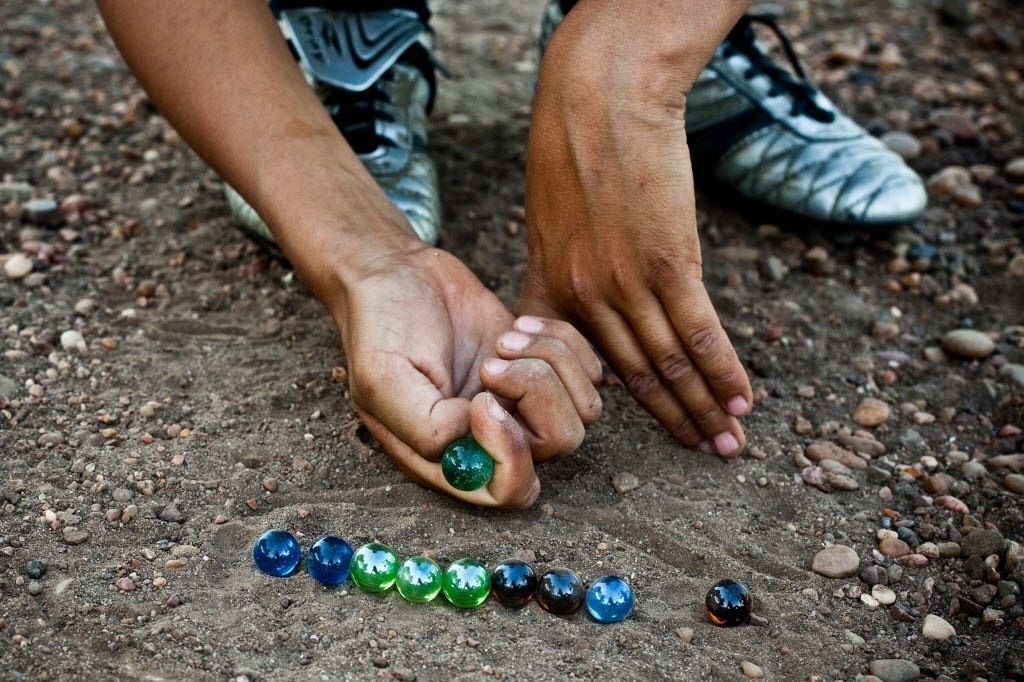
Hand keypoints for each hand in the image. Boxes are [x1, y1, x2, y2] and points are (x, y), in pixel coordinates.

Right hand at [335, 247, 601, 507]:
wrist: (398, 273)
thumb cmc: (381, 327)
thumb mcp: (382, 378)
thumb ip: (425, 425)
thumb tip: (475, 434)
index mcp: (449, 457)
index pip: (508, 489)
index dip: (511, 454)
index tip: (484, 400)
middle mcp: (493, 439)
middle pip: (558, 443)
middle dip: (536, 393)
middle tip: (492, 359)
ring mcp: (524, 404)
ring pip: (583, 408)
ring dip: (550, 362)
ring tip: (505, 338)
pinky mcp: (544, 367)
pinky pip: (589, 371)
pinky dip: (563, 341)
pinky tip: (519, 325)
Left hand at [518, 4, 752, 456]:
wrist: (598, 100)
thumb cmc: (571, 151)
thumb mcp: (547, 221)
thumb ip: (562, 270)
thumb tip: (585, 300)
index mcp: (551, 293)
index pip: (593, 367)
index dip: (629, 404)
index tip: (654, 428)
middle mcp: (585, 300)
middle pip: (636, 376)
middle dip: (675, 420)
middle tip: (707, 453)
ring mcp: (625, 285)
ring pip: (669, 363)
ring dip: (705, 406)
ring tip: (730, 442)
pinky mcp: (666, 262)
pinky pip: (698, 331)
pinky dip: (722, 369)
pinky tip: (742, 398)